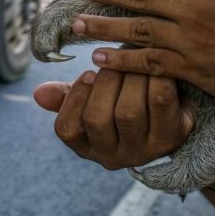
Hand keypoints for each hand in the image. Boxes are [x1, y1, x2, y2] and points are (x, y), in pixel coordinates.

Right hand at [33, 70, 194, 169]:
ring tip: (132, 59)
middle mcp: (114, 157)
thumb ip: (66, 96)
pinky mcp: (172, 137)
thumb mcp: (94, 101)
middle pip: (97, 119)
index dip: (73, 99)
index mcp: (88, 147)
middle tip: (112, 59)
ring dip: (128, 77)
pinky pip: (160, 102)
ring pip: (128, 112)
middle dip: (103, 83)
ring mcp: (143, 151)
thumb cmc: (124, 102)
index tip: (87, 73)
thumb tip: (39, 93)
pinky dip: (155, 78)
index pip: (67, 129)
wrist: (175, 115)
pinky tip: (153, 64)